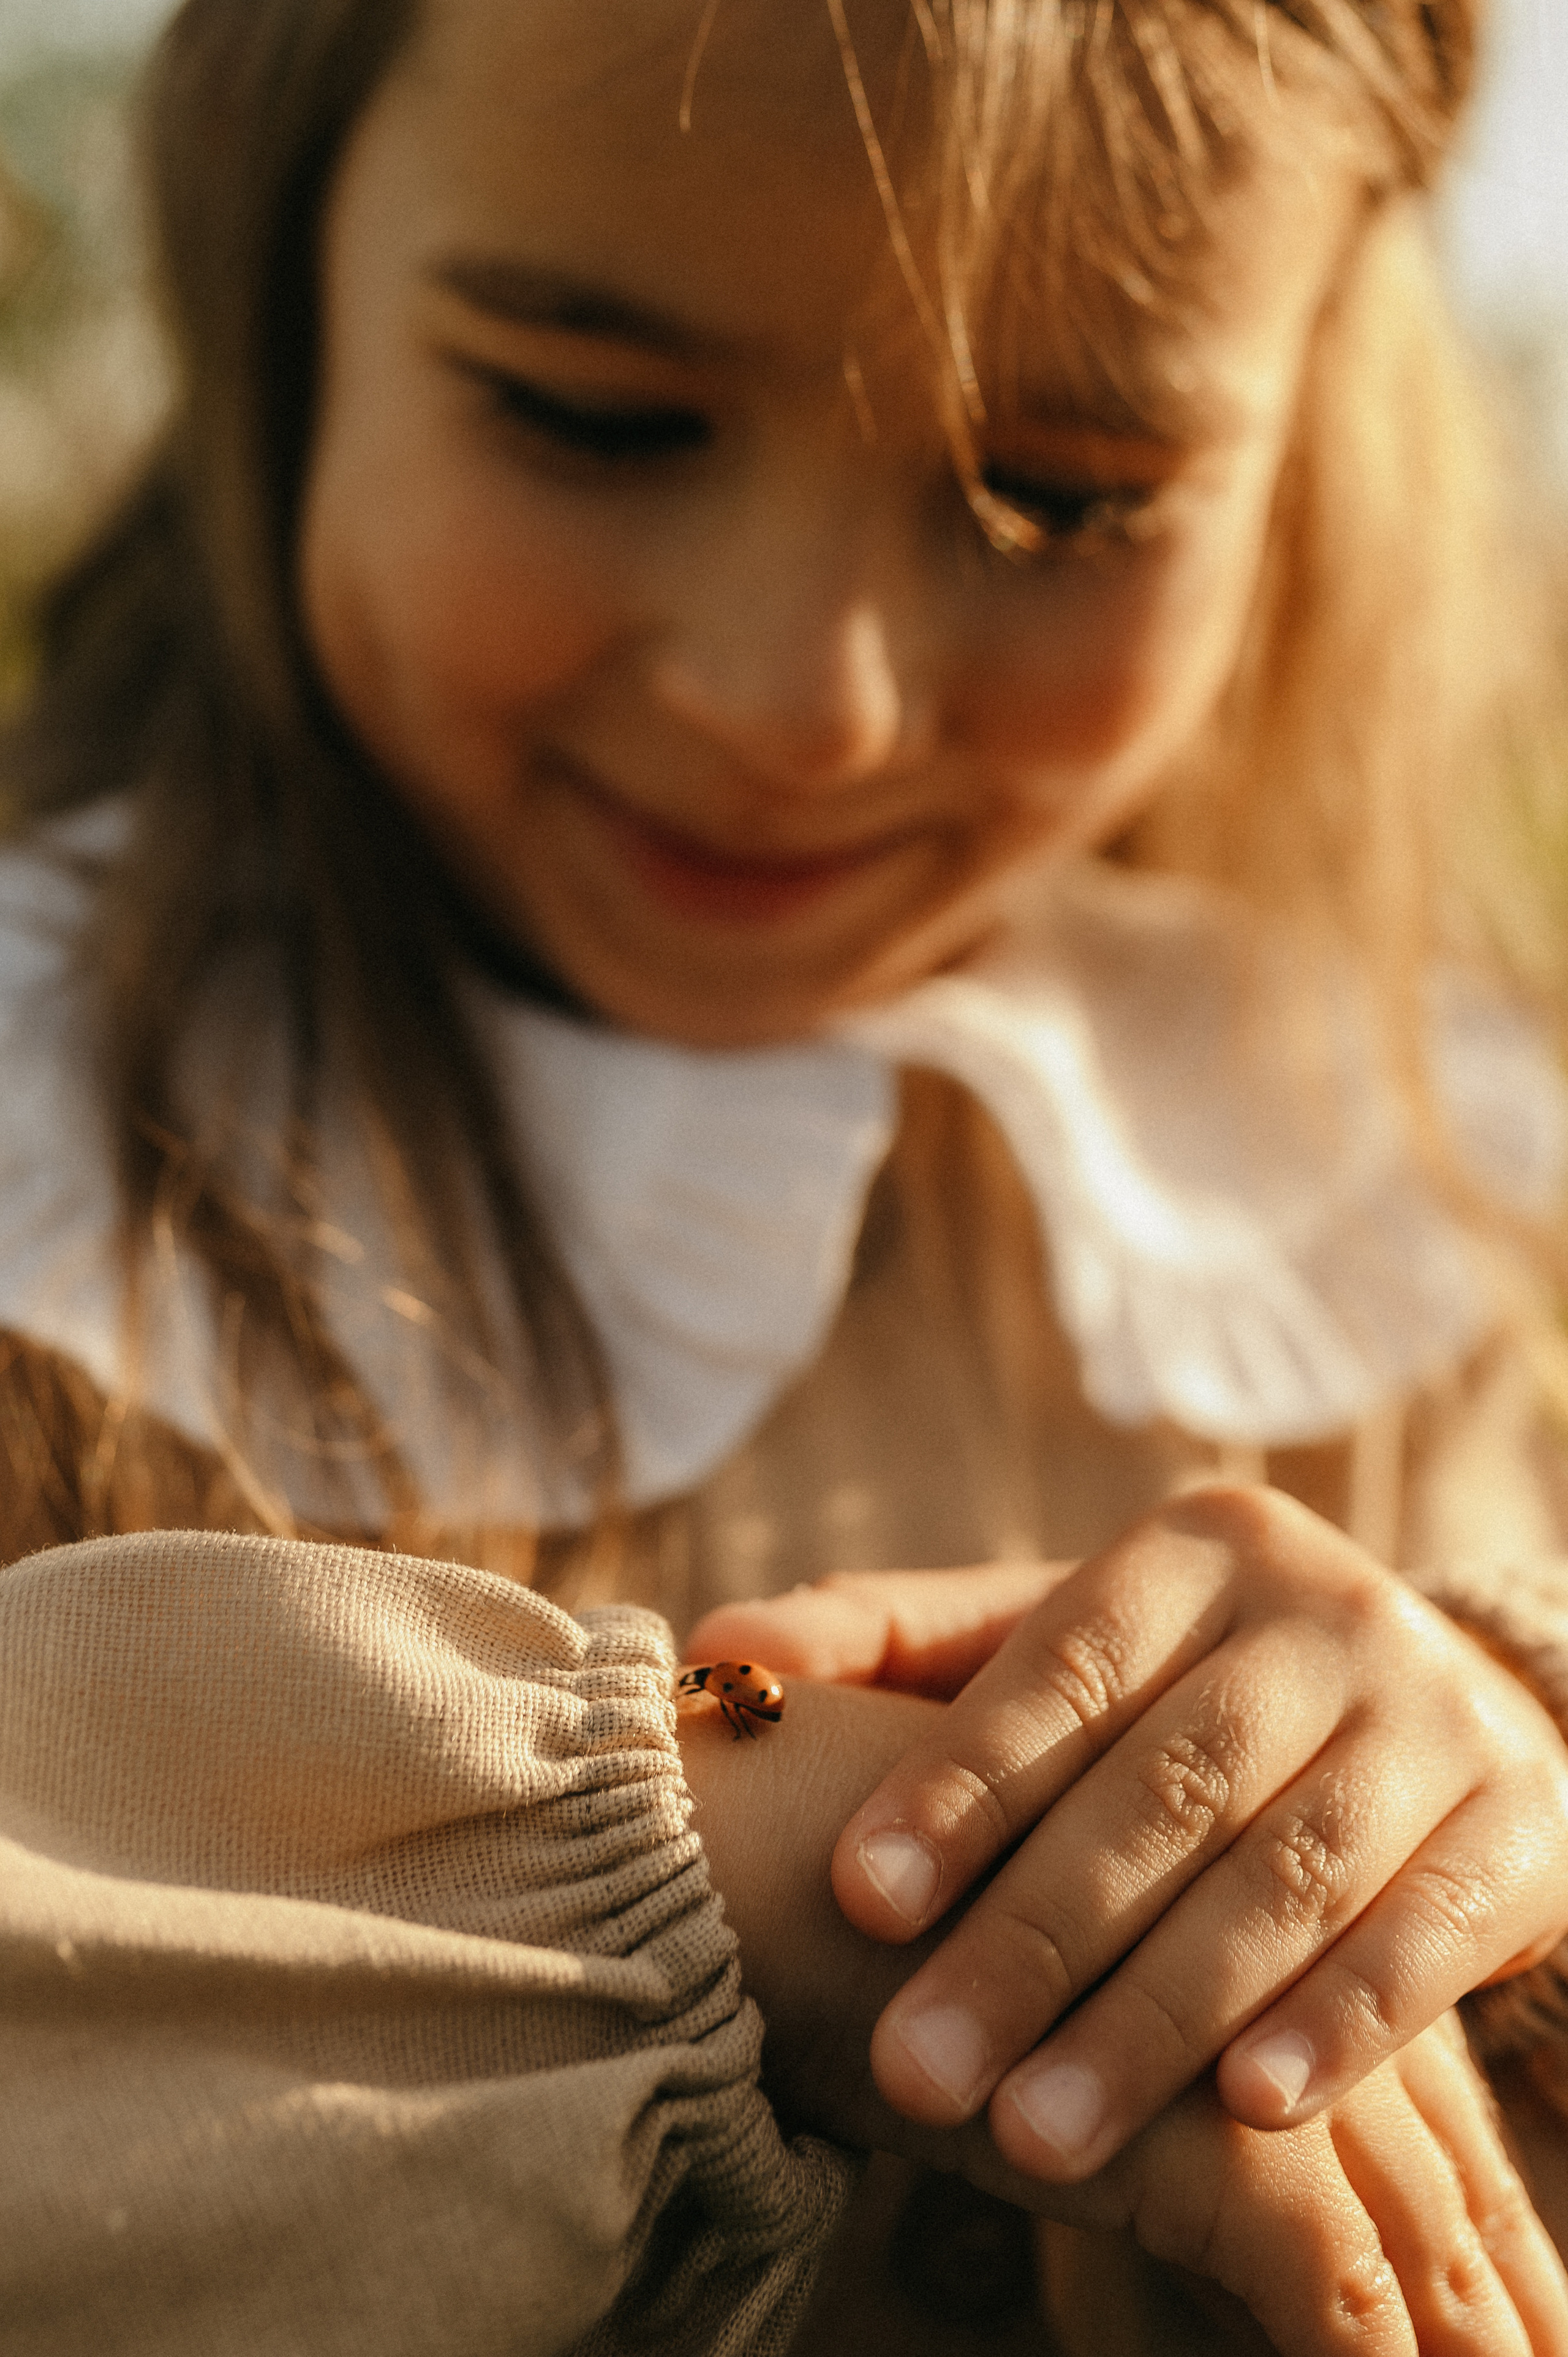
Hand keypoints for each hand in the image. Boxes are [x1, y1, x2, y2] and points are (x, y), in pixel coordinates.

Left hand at [680, 1679, 1567, 2352]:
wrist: (1439, 1702)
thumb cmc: (1191, 1688)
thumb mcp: (1063, 1638)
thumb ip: (897, 1638)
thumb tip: (722, 1649)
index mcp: (1193, 1548)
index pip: (1060, 1666)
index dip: (959, 1780)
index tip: (855, 1893)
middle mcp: (1321, 1605)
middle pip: (1163, 1787)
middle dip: (1033, 1939)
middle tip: (917, 2070)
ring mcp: (1431, 1709)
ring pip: (1282, 1873)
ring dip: (1159, 2014)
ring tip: (1038, 2137)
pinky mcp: (1520, 1820)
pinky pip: (1422, 1933)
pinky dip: (1338, 2022)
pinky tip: (1250, 2109)